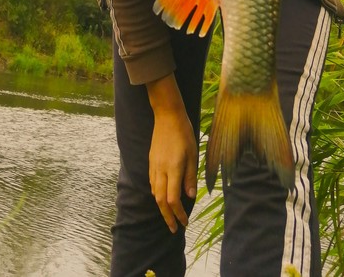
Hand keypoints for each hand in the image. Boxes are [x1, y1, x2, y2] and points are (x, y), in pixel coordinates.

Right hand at [146, 75, 197, 232]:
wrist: (167, 115)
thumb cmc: (184, 133)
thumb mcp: (192, 154)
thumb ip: (190, 176)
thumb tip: (190, 196)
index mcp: (173, 169)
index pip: (173, 199)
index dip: (179, 214)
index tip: (185, 223)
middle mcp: (161, 170)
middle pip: (160, 200)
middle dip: (167, 217)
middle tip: (174, 228)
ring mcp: (154, 165)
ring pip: (154, 193)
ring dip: (161, 207)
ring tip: (169, 216)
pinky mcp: (151, 161)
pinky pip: (152, 183)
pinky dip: (157, 194)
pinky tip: (162, 197)